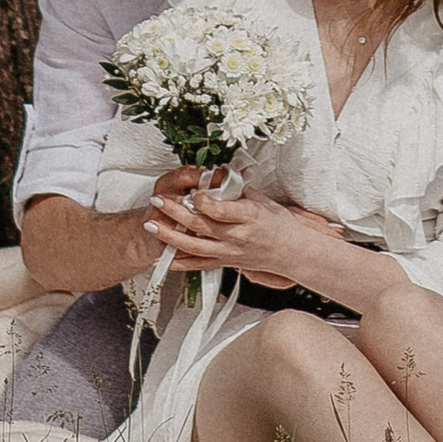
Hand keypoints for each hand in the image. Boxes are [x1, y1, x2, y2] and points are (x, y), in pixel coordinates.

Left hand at [146, 178, 339, 297]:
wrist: (291, 252)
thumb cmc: (280, 225)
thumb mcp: (263, 200)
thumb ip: (238, 190)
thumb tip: (219, 176)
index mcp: (248, 217)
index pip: (220, 210)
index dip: (202, 200)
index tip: (191, 190)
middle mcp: (236, 237)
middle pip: (201, 226)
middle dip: (175, 213)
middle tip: (158, 201)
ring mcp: (229, 252)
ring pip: (194, 246)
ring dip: (169, 237)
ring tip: (151, 226)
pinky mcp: (225, 263)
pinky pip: (198, 265)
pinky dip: (179, 263)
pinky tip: (162, 259)